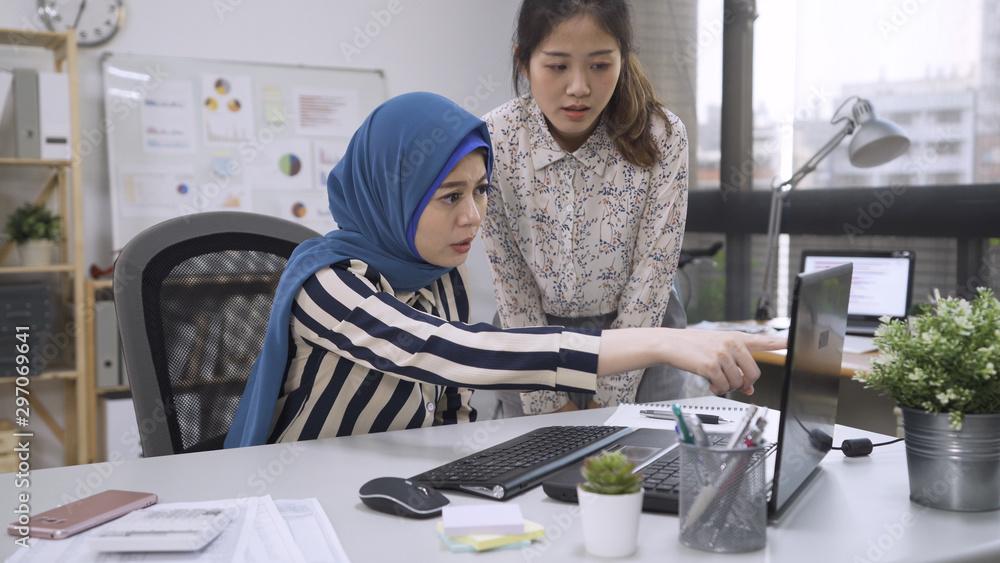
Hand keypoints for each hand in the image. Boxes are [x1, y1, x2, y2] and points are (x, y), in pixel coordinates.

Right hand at [596, 328, 786, 395]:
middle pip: (754, 373)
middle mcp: (732, 344)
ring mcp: (722, 354)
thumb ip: (736, 367)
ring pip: (738, 382)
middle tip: (732, 382)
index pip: (765, 341)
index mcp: (737, 338)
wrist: (670, 344)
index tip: (795, 343)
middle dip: (745, 383)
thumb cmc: (694, 347)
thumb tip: (750, 389)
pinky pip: (724, 386)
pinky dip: (718, 389)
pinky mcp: (711, 365)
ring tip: (716, 379)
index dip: (782, 344)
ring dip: (728, 386)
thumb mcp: (718, 352)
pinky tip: (710, 383)